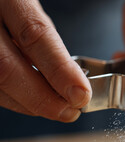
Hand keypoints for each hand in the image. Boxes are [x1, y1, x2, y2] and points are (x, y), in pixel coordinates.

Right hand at [0, 0, 90, 121]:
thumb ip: (43, 35)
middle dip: (42, 98)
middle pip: (6, 68)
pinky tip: (31, 98)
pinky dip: (13, 96)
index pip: (35, 35)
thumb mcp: (29, 5)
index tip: (81, 93)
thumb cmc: (10, 3)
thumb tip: (73, 77)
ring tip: (57, 108)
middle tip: (70, 111)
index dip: (60, 69)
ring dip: (28, 103)